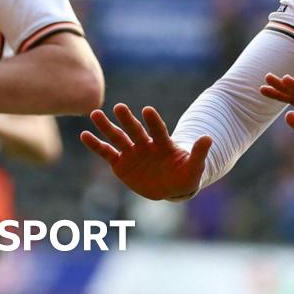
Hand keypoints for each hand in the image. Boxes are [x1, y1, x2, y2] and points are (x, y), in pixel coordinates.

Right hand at [79, 103, 212, 200]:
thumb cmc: (185, 174)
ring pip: (118, 137)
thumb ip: (199, 153)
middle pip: (135, 130)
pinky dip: (95, 144)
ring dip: (107, 126)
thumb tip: (209, 138)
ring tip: (95, 114)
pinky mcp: (120, 163)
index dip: (153, 121)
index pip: (158, 130)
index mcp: (163, 143)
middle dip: (127, 120)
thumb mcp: (195, 166)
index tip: (147, 110)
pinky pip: (106, 152)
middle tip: (119, 107)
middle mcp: (146, 144)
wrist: (172, 186)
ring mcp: (132, 152)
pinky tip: (84, 134)